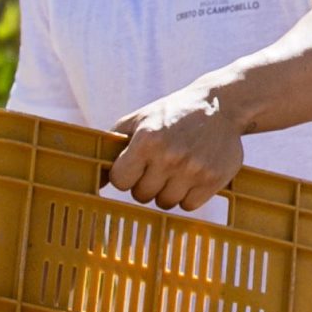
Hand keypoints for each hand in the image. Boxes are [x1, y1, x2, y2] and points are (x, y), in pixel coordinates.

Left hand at [109, 84, 243, 210]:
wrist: (219, 105)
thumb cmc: (171, 114)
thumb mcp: (139, 120)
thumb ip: (112, 146)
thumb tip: (93, 180)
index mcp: (147, 140)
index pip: (120, 181)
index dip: (126, 174)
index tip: (137, 164)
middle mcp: (170, 156)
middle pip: (142, 195)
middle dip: (147, 183)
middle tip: (160, 164)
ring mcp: (194, 169)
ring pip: (166, 203)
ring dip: (168, 191)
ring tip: (177, 169)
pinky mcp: (214, 179)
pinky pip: (189, 205)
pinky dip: (189, 195)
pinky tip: (193, 175)